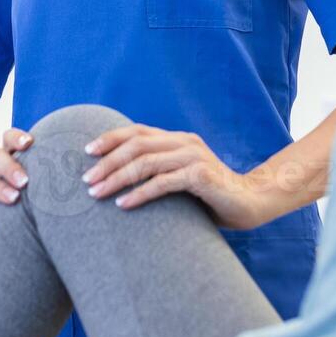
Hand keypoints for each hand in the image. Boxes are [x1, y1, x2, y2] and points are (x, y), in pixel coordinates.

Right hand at [0, 129, 33, 237]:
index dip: (16, 138)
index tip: (29, 142)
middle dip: (9, 166)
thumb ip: (32, 178)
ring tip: (14, 199)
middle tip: (25, 180)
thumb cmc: (0, 195)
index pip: (7, 141)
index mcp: (0, 161)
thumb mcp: (14, 183)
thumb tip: (73, 176)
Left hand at [82, 124, 266, 229]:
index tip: (86, 152)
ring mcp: (194, 157)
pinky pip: (162, 183)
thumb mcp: (181, 177)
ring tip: (96, 193)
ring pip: (145, 162)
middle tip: (85, 180)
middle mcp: (185, 143)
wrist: (250, 203)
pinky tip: (123, 205)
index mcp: (178, 139)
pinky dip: (139, 193)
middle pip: (136, 145)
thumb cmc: (210, 195)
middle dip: (107, 162)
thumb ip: (158, 171)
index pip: (137, 131)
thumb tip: (118, 177)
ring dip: (116, 178)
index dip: (110, 139)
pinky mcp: (201, 176)